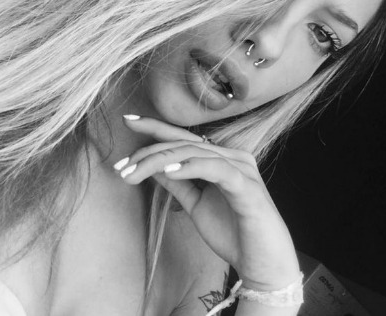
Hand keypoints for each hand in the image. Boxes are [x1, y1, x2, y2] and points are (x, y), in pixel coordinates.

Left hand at [117, 115, 300, 291]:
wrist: (264, 265)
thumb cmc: (232, 232)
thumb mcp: (195, 204)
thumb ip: (177, 182)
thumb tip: (152, 165)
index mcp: (221, 158)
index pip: (183, 138)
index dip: (155, 127)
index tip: (127, 120)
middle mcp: (232, 157)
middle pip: (183, 144)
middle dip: (148, 152)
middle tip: (121, 166)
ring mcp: (241, 168)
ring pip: (194, 153)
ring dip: (160, 161)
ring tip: (134, 172)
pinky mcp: (247, 186)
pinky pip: (215, 169)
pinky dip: (191, 167)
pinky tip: (169, 171)